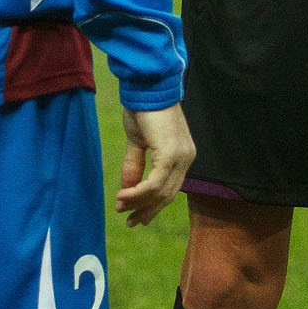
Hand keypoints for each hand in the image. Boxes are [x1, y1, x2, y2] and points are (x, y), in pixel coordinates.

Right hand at [116, 103, 194, 225]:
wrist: (146, 86)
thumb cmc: (142, 108)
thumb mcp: (137, 142)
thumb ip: (134, 166)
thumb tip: (126, 191)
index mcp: (182, 155)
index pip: (170, 189)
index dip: (152, 205)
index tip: (135, 217)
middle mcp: (186, 158)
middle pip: (168, 195)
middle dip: (147, 210)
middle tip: (129, 221)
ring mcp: (181, 157)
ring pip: (161, 192)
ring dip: (139, 203)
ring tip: (120, 208)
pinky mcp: (171, 154)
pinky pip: (155, 183)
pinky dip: (138, 193)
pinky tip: (123, 197)